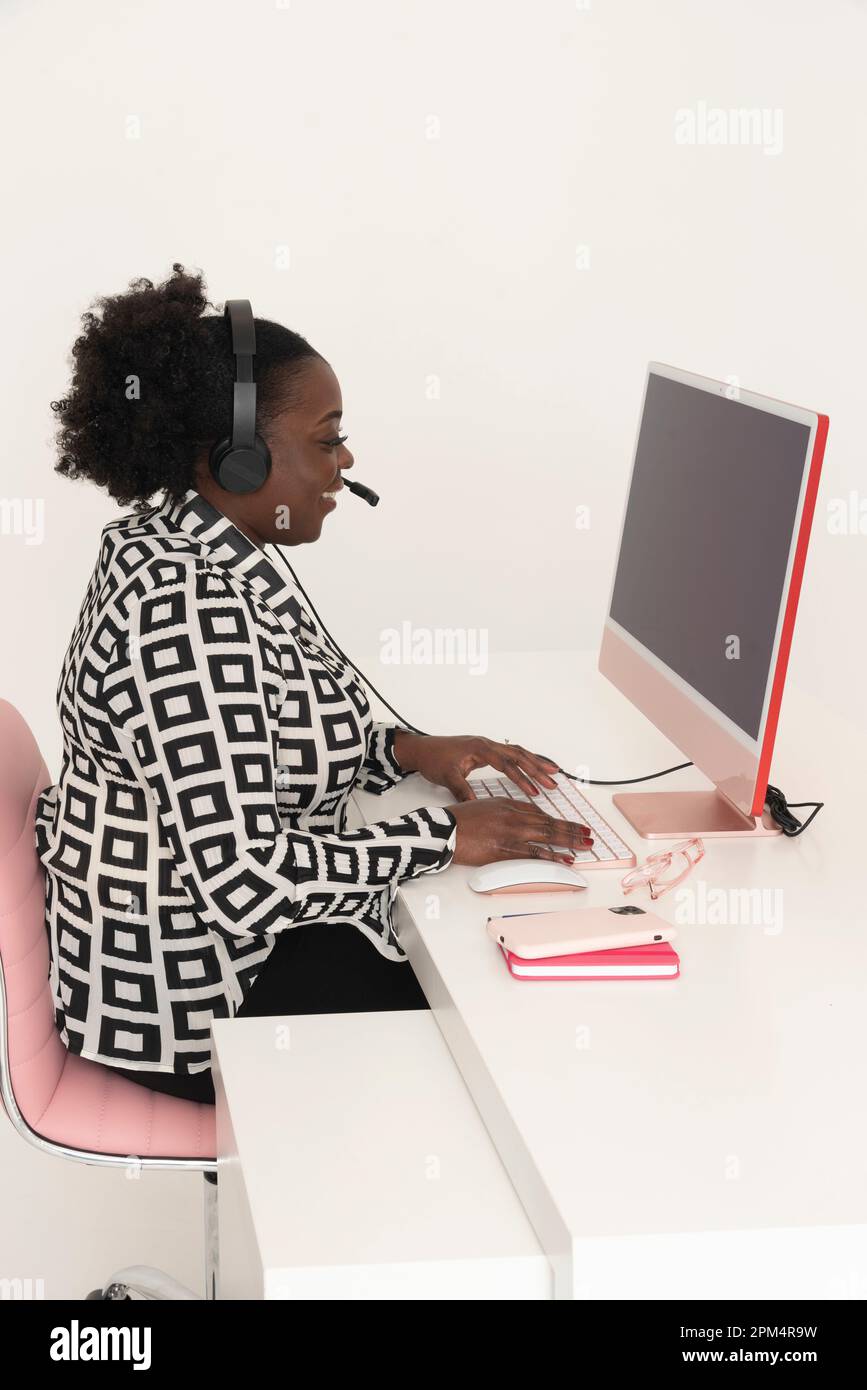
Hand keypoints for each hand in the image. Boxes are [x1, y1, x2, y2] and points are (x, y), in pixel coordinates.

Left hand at [393, 732, 560, 800]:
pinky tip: (535, 767)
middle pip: (519, 754)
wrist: (422, 748)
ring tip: (553, 773)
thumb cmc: (433, 759)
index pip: (507, 764)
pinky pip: (511, 753)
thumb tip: (477, 808)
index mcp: (479, 748)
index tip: (534, 791)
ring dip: (536, 762)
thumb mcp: (447, 778)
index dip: (522, 778)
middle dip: (537, 769)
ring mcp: (488, 745)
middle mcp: (487, 744)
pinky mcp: (487, 750)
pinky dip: (525, 760)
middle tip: (553, 782)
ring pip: (518, 752)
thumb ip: (463, 791)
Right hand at [443, 797, 593, 866]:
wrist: (442, 830)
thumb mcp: (484, 806)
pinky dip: (553, 856)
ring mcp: (510, 833)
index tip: (570, 824)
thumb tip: (523, 818)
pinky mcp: (505, 850)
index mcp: (507, 804)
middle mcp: (512, 816)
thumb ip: (504, 810)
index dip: (557, 819)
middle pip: (549, 822)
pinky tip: (566, 859)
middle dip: (571, 828)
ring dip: (569, 841)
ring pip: (547, 836)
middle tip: (588, 833)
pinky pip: (535, 854)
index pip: (539, 812)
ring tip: (585, 845)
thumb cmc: (458, 820)